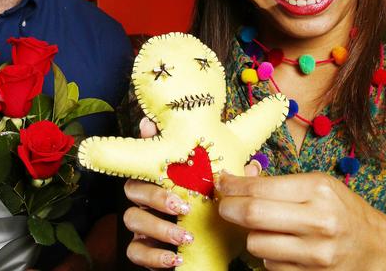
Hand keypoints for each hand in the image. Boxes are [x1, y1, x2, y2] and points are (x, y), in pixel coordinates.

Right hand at [122, 118, 264, 268]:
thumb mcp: (226, 201)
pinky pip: (135, 250)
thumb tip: (252, 166)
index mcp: (165, 181)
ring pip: (132, 218)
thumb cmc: (214, 222)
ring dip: (159, 227)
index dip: (144, 139)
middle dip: (155, 195)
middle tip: (183, 205)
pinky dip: (154, 256)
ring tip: (186, 236)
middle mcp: (147, 199)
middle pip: (133, 187)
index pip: (149, 156)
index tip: (148, 127)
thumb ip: (234, 184)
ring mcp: (142, 224)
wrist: (210, 259)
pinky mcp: (142, 249)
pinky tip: (174, 258)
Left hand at [217, 171, 382, 269]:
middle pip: (252, 215)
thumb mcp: (316, 184)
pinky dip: (267, 254)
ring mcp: (316, 254)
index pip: (259, 188)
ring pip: (255, 244)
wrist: (374, 247)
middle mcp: (319, 222)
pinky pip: (269, 265)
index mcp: (318, 190)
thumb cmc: (340, 209)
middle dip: (228, 208)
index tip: (222, 183)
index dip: (232, 186)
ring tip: (265, 227)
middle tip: (225, 205)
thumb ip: (276, 182)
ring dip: (251, 235)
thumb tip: (237, 175)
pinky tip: (282, 245)